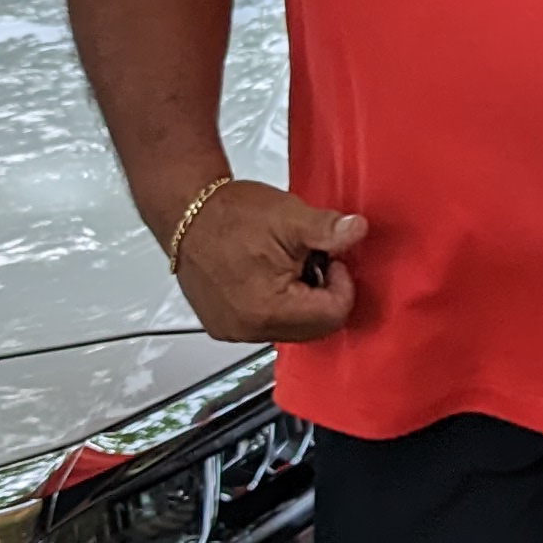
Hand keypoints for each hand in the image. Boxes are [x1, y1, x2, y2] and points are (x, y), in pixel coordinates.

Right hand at [169, 179, 367, 344]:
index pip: (333, 315)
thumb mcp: (289, 217)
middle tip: (310, 261)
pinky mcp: (223, 326)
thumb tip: (357, 230)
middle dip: (322, 296)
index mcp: (268, 309)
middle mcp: (248, 329)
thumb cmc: (229, 214)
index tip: (330, 259)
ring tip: (286, 266)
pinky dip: (278, 306)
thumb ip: (328, 230)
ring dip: (301, 302)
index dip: (342, 284)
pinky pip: (266, 327)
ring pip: (292, 329)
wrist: (185, 211)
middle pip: (314, 328)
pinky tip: (269, 277)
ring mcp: (233, 331)